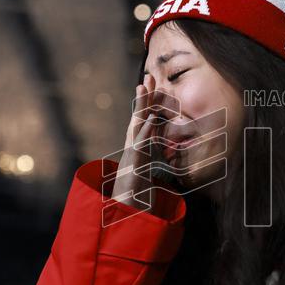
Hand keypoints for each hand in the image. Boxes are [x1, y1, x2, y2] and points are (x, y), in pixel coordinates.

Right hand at [110, 73, 162, 209]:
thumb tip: (158, 143)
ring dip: (141, 106)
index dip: (147, 101)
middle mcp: (133, 145)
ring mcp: (132, 152)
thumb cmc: (137, 187)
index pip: (143, 118)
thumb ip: (151, 153)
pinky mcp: (134, 163)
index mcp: (138, 144)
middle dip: (143, 97)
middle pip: (138, 116)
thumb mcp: (148, 165)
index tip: (152, 83)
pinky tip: (150, 118)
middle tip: (147, 77)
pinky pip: (140, 144)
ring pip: (137, 125)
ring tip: (144, 88)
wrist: (126, 207)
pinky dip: (145, 131)